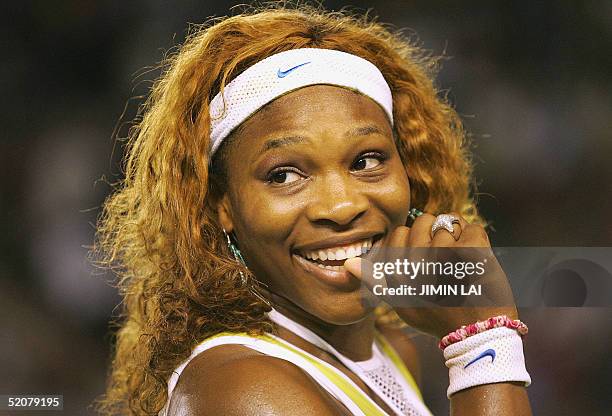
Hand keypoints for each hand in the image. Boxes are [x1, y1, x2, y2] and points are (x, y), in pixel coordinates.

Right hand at [345, 212, 517, 338]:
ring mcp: (446, 253)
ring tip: (462, 262)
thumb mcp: (400, 302)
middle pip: (424, 221)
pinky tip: (476, 260)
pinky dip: (477, 240)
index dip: (415, 240)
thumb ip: (376, 280)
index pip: (401, 232)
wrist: (475, 336)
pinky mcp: (473, 251)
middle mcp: (419, 259)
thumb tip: (349, 262)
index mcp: (400, 270)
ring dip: (457, 238)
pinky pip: (472, 227)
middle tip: (445, 259)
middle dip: (435, 234)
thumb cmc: (436, 318)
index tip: (425, 257)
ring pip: (449, 222)